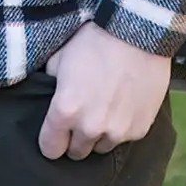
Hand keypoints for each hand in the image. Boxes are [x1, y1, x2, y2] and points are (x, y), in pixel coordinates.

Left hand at [38, 22, 171, 160]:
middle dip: (76, 137)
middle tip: (82, 113)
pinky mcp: (139, 130)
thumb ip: (49, 84)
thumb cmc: (94, 40)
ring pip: (101, 147)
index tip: (56, 130)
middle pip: (77, 152)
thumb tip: (45, 97)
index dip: (51, 139)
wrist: (137, 33)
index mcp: (65, 111)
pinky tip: (123, 102)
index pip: (50, 149)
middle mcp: (90, 128)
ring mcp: (117, 132)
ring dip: (100, 133)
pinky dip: (122, 126)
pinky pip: (124, 138)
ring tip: (104, 106)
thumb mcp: (60, 57)